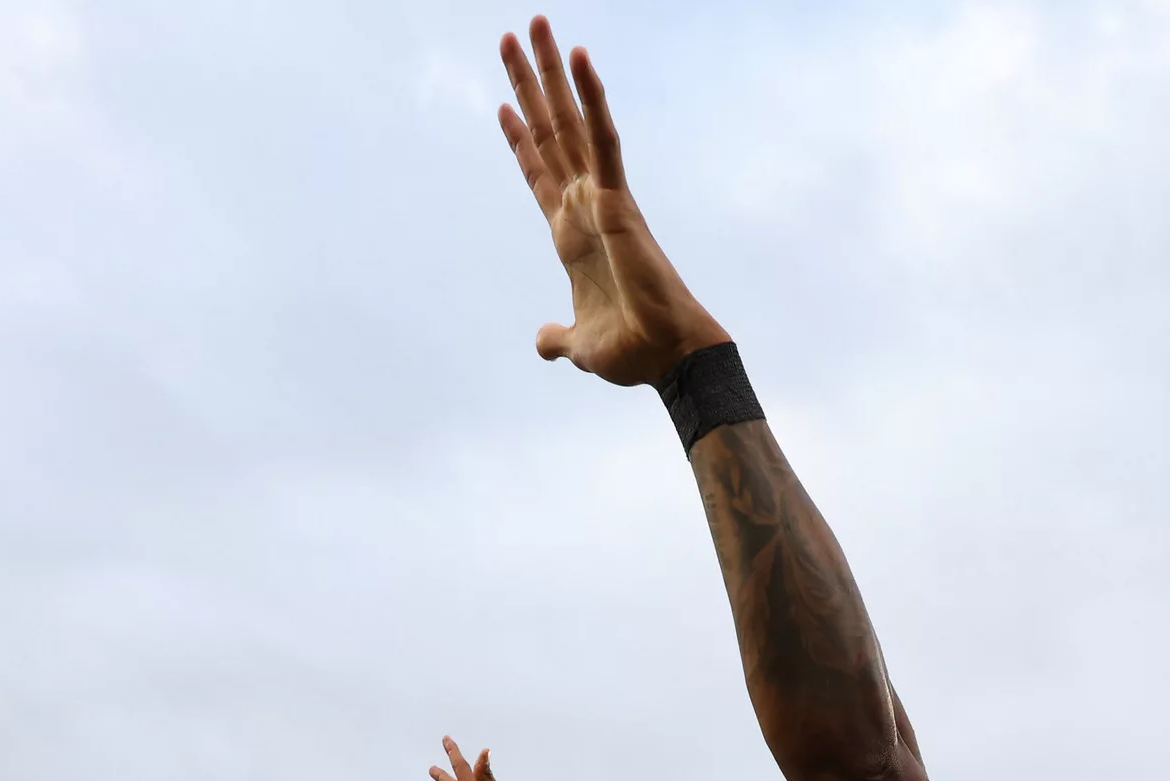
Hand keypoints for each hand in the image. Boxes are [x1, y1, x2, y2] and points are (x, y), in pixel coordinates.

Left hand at [497, 16, 728, 385]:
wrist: (666, 357)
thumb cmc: (633, 350)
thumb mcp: (579, 344)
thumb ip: (558, 338)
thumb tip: (544, 340)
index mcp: (571, 233)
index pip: (539, 173)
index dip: (520, 139)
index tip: (503, 104)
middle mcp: (584, 205)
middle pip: (550, 130)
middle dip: (530, 83)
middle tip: (513, 33)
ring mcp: (600, 196)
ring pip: (571, 120)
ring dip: (551, 72)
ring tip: (533, 25)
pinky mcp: (617, 199)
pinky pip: (603, 138)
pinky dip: (592, 97)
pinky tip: (578, 57)